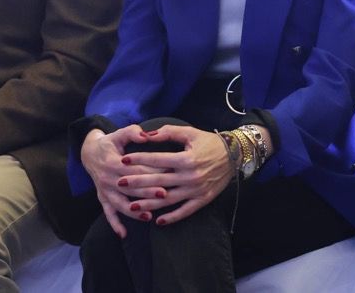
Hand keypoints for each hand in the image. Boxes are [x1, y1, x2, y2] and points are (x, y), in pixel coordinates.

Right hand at [80, 125, 162, 237]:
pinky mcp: (102, 198)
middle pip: (130, 188)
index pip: (135, 169)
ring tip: (149, 216)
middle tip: (165, 195)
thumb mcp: (119, 133)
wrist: (89, 153)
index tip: (168, 172)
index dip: (151, 171)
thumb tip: (146, 135)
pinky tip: (123, 234)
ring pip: (120, 204)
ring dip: (134, 211)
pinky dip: (114, 224)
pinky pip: (108, 213)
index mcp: (114, 163)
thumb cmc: (111, 142)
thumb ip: (133, 133)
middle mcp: (108, 179)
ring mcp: (104, 190)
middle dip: (147, 192)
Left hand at [117, 124, 242, 225]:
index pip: (158, 160)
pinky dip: (171, 217)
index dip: (139, 159)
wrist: (236, 155)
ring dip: (149, 204)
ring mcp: (196, 190)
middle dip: (137, 182)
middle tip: (119, 183)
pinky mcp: (203, 199)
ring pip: (168, 200)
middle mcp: (190, 176)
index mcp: (187, 158)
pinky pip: (185, 211)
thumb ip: (169, 133)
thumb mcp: (191, 133)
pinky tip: (157, 221)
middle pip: (158, 181)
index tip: (124, 159)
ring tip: (131, 206)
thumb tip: (147, 135)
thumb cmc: (210, 142)